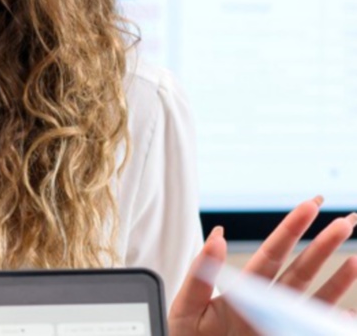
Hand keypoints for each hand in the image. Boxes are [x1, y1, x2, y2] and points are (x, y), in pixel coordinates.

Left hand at [168, 197, 356, 335]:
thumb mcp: (186, 307)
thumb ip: (202, 273)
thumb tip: (218, 234)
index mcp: (242, 290)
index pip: (272, 253)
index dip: (292, 229)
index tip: (311, 205)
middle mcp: (265, 306)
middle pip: (300, 271)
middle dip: (323, 247)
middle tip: (346, 222)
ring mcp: (277, 327)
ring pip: (313, 301)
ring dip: (337, 282)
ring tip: (355, 261)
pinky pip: (312, 333)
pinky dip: (333, 326)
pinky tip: (348, 315)